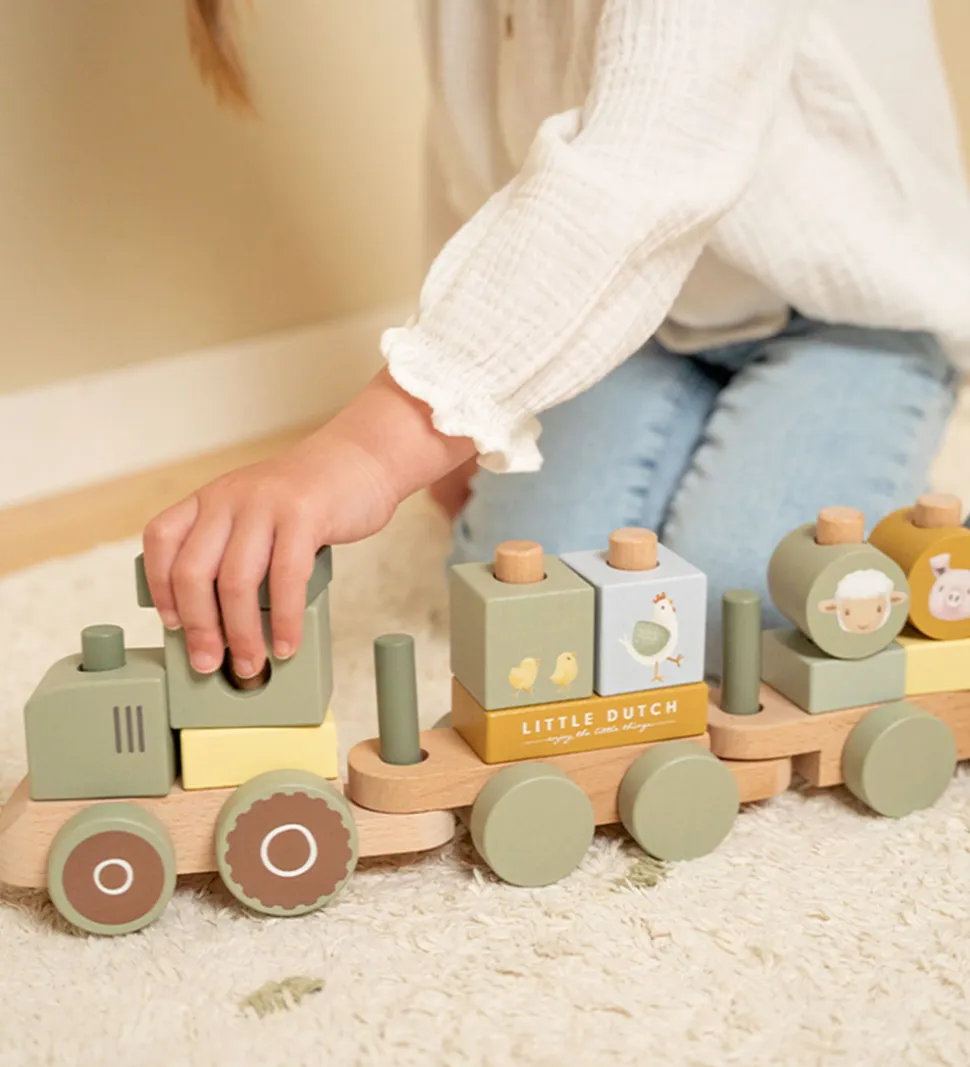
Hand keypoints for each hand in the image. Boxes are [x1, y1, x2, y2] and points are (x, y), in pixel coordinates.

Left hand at [141, 369, 475, 679]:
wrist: (362, 458)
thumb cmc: (312, 498)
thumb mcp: (257, 514)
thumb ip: (236, 551)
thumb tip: (222, 620)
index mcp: (210, 498)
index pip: (161, 540)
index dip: (160, 587)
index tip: (173, 624)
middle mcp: (229, 497)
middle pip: (193, 571)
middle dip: (199, 628)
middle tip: (208, 662)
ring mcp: (264, 503)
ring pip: (236, 581)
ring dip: (242, 634)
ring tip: (251, 662)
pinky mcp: (303, 514)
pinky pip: (285, 578)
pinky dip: (284, 620)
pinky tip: (286, 641)